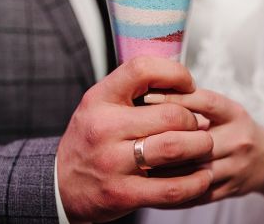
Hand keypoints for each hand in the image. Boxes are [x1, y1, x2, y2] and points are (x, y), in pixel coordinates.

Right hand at [57, 57, 213, 221]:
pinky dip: (196, 183)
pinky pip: (172, 188)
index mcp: (99, 99)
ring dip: (200, 146)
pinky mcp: (123, 194)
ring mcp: (113, 162)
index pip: (142, 69)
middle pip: (170, 114)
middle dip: (194, 119)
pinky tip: (202, 177)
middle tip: (198, 125)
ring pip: (174, 147)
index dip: (174, 73)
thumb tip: (181, 84)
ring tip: (203, 146)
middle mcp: (104, 127)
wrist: (60, 184)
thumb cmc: (89, 139)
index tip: (188, 84)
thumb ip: (131, 91)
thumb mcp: (98, 104)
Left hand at [146, 89, 263, 204]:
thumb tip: (151, 90)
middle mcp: (238, 139)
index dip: (175, 98)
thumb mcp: (221, 108)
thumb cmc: (233, 128)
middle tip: (133, 134)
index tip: (146, 97)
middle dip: (164, 138)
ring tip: (137, 160)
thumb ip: (192, 102)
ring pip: (193, 170)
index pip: (205, 102)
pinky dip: (171, 189)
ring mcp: (236, 168)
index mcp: (234, 113)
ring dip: (163, 167)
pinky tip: (150, 182)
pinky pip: (195, 193)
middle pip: (197, 140)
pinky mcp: (229, 190)